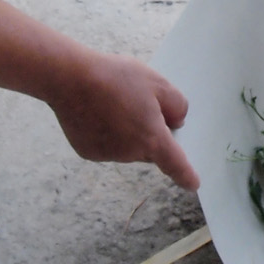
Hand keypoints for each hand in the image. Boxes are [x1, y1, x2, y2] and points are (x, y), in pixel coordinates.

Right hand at [47, 49, 199, 189]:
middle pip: (150, 149)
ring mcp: (108, 155)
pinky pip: (106, 145)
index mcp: (152, 139)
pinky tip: (97, 110)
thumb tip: (176, 122)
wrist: (70, 79)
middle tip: (139, 102)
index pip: (175, 164)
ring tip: (112, 102)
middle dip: (151, 132)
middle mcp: (130, 153)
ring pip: (127, 147)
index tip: (193, 184)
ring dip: (127, 132)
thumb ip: (177, 106)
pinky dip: (107, 133)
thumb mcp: (158, 83)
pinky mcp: (88, 153)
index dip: (186, 175)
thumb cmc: (117, 78)